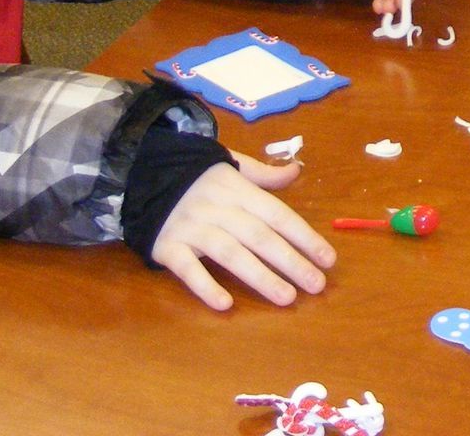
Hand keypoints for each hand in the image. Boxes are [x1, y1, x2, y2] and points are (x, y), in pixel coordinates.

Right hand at [150, 155, 334, 310]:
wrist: (141, 173)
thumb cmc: (197, 176)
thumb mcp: (231, 165)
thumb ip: (263, 174)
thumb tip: (296, 170)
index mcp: (239, 190)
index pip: (278, 215)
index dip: (304, 236)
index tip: (328, 259)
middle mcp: (220, 209)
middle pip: (260, 237)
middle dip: (291, 262)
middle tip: (317, 285)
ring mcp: (193, 228)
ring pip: (231, 254)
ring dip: (260, 277)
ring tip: (287, 298)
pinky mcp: (168, 246)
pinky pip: (188, 269)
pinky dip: (205, 286)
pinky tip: (225, 305)